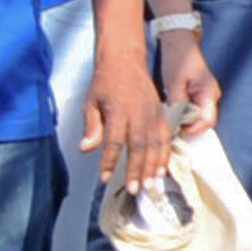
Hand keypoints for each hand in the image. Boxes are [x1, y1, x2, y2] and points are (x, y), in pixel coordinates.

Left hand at [75, 54, 171, 185]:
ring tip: (149, 185)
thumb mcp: (90, 101)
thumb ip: (91, 127)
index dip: (109, 161)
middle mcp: (138, 113)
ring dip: (152, 167)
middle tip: (133, 190)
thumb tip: (85, 149)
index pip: (114, 140)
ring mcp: (152, 113)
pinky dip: (164, 155)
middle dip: (136, 170)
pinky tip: (161, 170)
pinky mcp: (161, 114)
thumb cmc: (104, 82)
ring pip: (155, 144)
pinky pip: (165, 138)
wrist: (125, 60)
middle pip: (138, 146)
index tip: (104, 178)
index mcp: (118, 109)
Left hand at [157, 30, 222, 131]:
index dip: (193, 130)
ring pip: (198, 116)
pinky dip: (184, 112)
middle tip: (170, 126)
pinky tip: (172, 109)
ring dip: (185, 119)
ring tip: (170, 117)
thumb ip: (176, 104)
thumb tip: (173, 124)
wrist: (178, 41)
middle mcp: (212, 95)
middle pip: (203, 121)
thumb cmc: (178, 58)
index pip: (208, 121)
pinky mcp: (200, 93)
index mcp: (209, 93)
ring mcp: (207, 94)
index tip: (177, 132)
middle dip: (188, 126)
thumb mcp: (174, 82)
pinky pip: (194, 108)